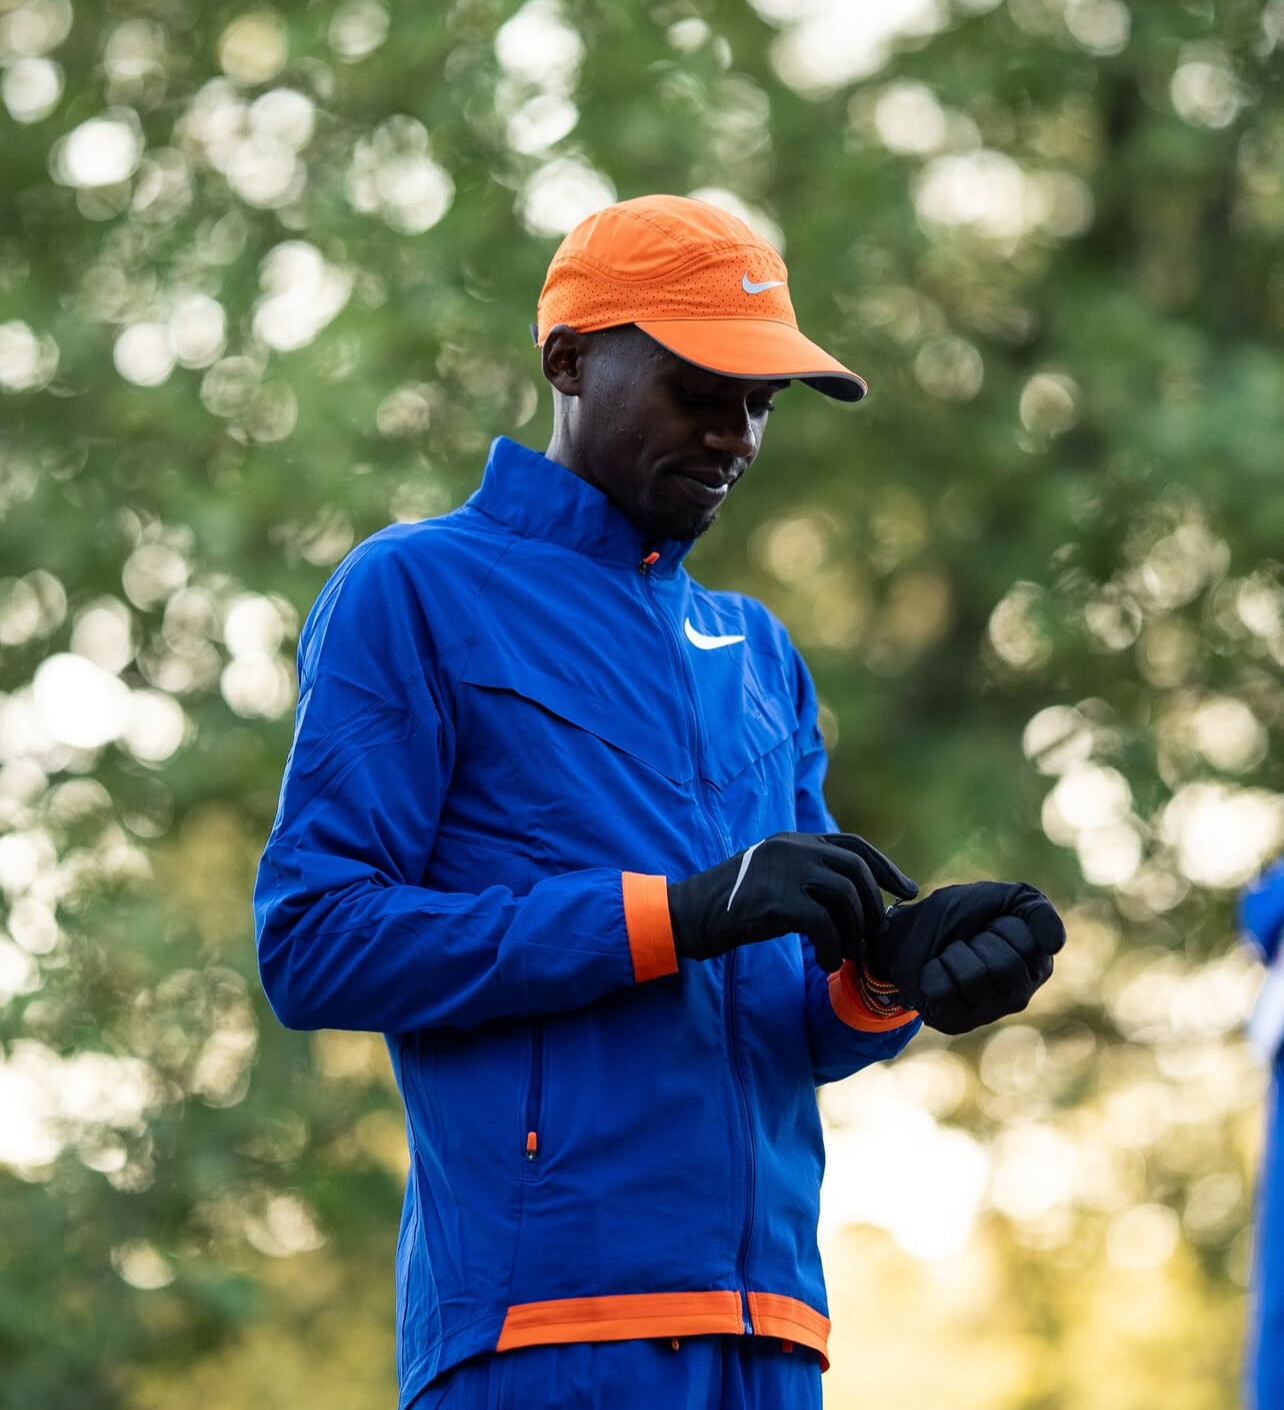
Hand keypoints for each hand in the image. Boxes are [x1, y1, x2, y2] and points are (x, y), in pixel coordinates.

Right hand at [667, 832, 917, 971]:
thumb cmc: (727, 906)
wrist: (684, 915)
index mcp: (792, 840)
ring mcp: (783, 871)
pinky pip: (824, 925)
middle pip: (857, 870)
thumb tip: (852, 899)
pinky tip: (826, 963)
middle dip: (875, 906)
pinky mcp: (776, 901)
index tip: (907, 891)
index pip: (854, 845)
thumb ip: (804, 876)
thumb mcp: (768, 877)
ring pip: (846, 897)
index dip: (886, 868)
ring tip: (847, 955)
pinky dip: (833, 948)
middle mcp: (791, 848)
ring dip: (855, 932)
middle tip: (875, 936)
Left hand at [866, 881, 1064, 1033]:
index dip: (1001, 924)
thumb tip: (1055, 944)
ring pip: (974, 979)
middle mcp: (1020, 994)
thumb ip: (1036, 909)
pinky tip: (935, 972)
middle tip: (969, 941)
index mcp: (1037, 963)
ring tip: (951, 955)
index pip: (1031, 943)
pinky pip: (944, 992)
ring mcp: (989, 1013)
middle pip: (1007, 967)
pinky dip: (932, 971)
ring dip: (954, 954)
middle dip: (978, 941)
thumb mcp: (997, 896)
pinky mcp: (956, 1022)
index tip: (990, 924)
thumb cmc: (958, 915)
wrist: (910, 929)